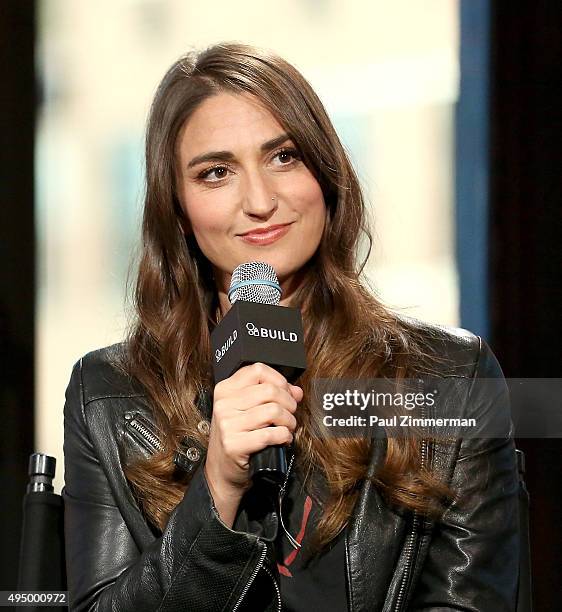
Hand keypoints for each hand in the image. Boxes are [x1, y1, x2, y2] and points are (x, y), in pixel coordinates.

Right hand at [204, 362, 302, 526]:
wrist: (221, 472)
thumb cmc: (237, 437)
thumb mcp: (247, 410)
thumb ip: (270, 396)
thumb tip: (296, 391)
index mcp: (225, 390)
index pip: (257, 370)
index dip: (279, 380)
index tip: (287, 392)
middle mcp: (223, 404)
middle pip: (270, 390)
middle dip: (289, 403)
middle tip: (290, 414)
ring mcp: (227, 424)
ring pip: (273, 410)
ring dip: (289, 421)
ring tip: (288, 428)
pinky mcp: (234, 444)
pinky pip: (271, 434)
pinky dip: (284, 436)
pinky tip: (283, 440)